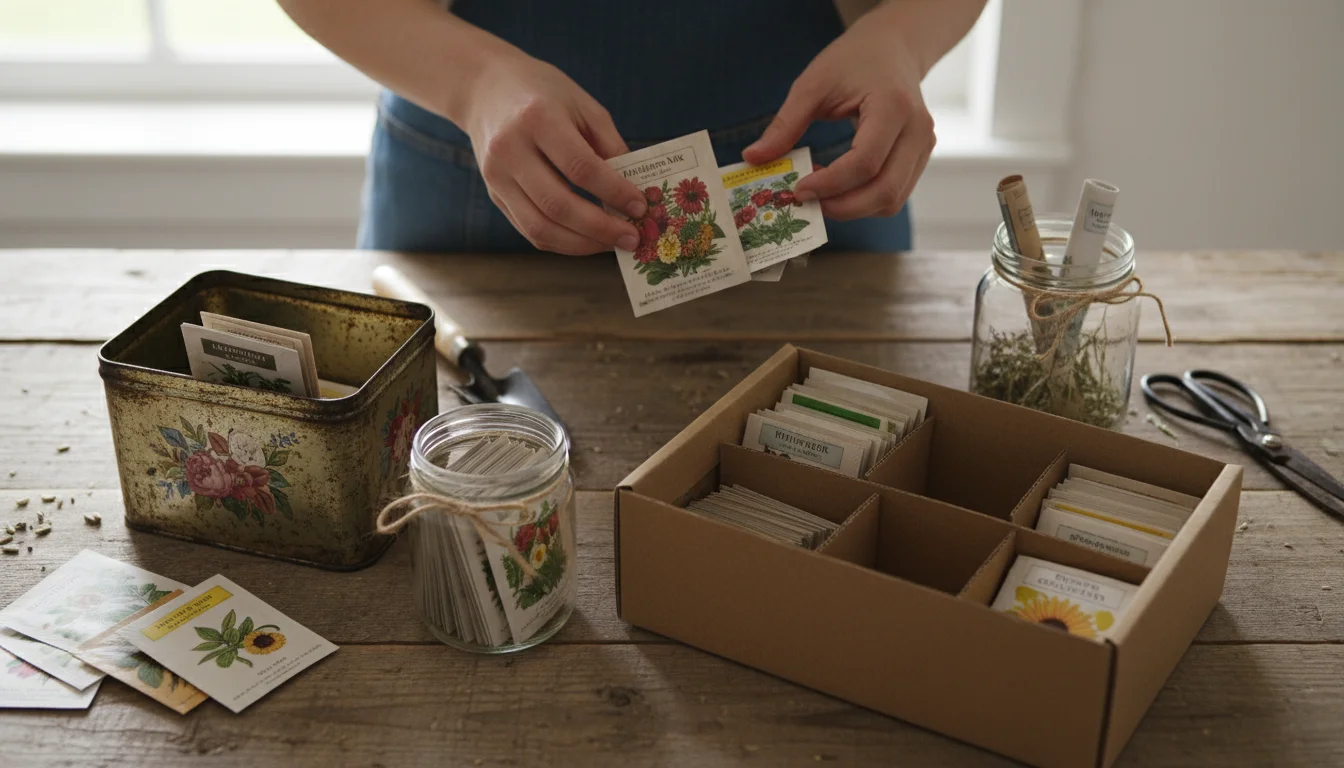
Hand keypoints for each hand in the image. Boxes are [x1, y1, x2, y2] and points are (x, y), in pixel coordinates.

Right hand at [461, 49, 646, 254]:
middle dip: (600, 228)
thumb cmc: (543, 94)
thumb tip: (633, 191)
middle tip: (632, 238)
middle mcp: (510, 150)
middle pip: (558, 205)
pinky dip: (562, 242)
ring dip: (582, 244)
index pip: (580, 167)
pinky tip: (587, 240)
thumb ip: (609, 145)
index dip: (614, 192)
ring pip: (540, 227)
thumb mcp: (583, 105)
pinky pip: (529, 230)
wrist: (486, 88)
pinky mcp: (494, 195)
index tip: (640, 206)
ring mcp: (496, 176)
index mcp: (537, 119)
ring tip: (612, 244)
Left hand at [742, 17, 935, 220]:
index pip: (864, 162)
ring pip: (892, 200)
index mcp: (893, 106)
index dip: (830, 184)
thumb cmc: (853, 60)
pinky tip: (837, 188)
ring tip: (820, 193)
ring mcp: (924, 147)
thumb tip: (752, 158)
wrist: (893, 48)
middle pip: (885, 191)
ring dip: (853, 208)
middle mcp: (917, 131)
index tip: (798, 189)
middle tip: (806, 201)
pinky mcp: (919, 158)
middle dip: (842, 207)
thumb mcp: (813, 84)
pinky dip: (864, 201)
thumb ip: (785, 124)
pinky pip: (894, 194)